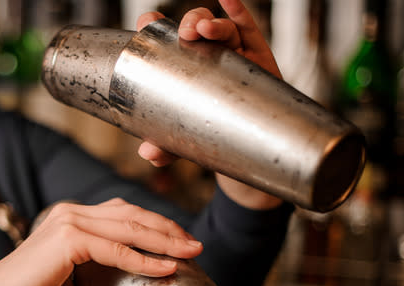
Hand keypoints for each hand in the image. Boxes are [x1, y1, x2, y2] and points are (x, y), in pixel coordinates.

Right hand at [0, 199, 202, 285]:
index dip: (155, 225)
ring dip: (165, 239)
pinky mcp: (68, 239)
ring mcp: (70, 222)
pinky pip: (117, 249)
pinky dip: (144, 259)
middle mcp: (72, 214)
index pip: (124, 214)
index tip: (180, 243)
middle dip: (168, 229)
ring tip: (190, 252)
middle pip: (133, 214)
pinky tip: (165, 267)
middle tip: (195, 246)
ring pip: (130, 226)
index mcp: (73, 220)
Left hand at [135, 0, 282, 209]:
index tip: (146, 24)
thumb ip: (167, 146)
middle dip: (187, 23)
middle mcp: (206, 54)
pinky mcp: (257, 55)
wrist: (252, 144)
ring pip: (221, 28)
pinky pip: (248, 28)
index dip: (153, 28)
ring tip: (204, 29)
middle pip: (193, 28)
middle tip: (185, 33)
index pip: (164, 40)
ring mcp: (232, 52)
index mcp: (182, 67)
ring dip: (211, 22)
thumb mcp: (186, 142)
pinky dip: (238, 10)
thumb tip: (149, 153)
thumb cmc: (214, 132)